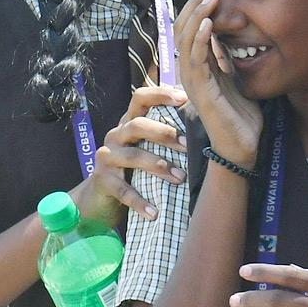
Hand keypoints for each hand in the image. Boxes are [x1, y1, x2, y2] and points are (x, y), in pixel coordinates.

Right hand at [74, 86, 187, 223]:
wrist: (102, 198)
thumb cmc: (135, 168)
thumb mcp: (148, 147)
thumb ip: (166, 133)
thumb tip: (205, 120)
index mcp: (129, 122)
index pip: (140, 98)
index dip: (160, 94)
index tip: (184, 98)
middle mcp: (115, 135)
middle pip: (137, 125)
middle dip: (165, 133)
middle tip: (188, 145)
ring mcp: (106, 157)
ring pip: (132, 157)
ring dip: (159, 166)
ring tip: (180, 178)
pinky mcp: (102, 180)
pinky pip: (122, 190)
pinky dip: (140, 201)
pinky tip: (154, 212)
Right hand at [174, 0, 262, 168]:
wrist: (242, 145)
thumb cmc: (240, 114)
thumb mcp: (235, 76)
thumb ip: (226, 56)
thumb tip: (226, 30)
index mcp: (197, 67)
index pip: (189, 29)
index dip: (197, 7)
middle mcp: (189, 72)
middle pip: (182, 29)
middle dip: (195, 4)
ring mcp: (192, 81)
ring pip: (186, 40)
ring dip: (197, 15)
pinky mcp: (201, 91)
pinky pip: (196, 59)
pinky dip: (201, 38)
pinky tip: (208, 22)